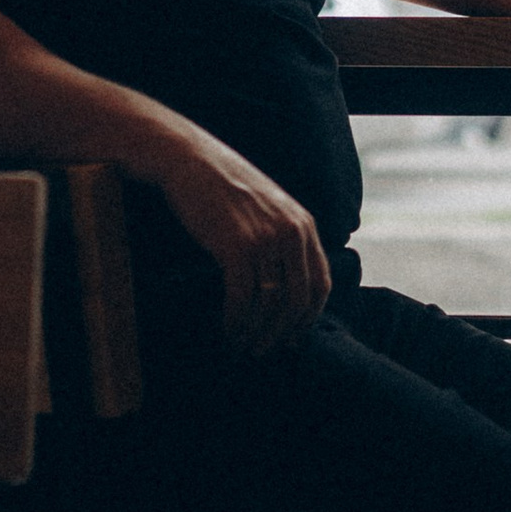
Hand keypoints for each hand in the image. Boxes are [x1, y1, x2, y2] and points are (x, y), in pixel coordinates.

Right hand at [148, 131, 331, 353]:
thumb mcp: (268, 208)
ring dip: (255, 332)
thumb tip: (285, 287)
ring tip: (242, 346)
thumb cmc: (224, 187)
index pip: (320, 284)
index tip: (293, 338)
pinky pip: (241, 297)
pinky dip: (235, 320)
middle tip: (264, 351)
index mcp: (304, 224)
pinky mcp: (235, 246)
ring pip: (269, 303)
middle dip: (281, 333)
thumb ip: (284, 238)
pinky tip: (227, 330)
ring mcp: (264, 239)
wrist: (190, 161)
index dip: (308, 318)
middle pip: (297, 300)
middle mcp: (291, 233)